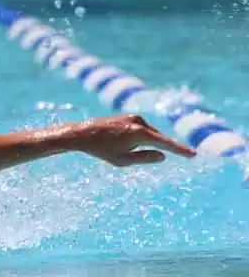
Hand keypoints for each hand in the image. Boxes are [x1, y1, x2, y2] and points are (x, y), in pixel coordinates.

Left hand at [67, 114, 195, 165]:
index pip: (165, 143)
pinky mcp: (129, 116)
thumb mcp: (123, 160)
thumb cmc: (101, 150)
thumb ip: (144, 158)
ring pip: (150, 134)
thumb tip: (163, 155)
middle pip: (158, 138)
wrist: (82, 133)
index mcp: (139, 133)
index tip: (194, 154)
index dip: (180, 150)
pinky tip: (124, 143)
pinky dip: (141, 138)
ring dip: (146, 144)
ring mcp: (134, 117)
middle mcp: (139, 122)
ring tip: (121, 149)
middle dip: (163, 148)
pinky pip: (142, 129)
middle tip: (170, 155)